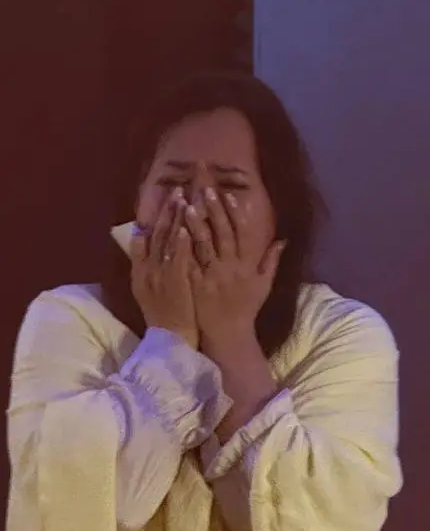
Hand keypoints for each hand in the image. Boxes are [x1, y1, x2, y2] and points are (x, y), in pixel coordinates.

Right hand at [130, 189, 197, 347]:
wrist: (170, 341)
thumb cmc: (164, 316)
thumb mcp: (147, 290)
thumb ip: (146, 265)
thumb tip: (144, 240)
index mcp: (140, 271)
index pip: (145, 237)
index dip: (155, 216)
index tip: (165, 198)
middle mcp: (147, 270)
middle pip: (156, 234)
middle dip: (167, 211)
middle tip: (178, 189)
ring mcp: (160, 277)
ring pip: (167, 243)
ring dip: (175, 220)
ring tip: (183, 199)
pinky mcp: (175, 285)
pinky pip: (178, 260)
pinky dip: (182, 243)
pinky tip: (187, 228)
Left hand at [185, 187, 285, 347]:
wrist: (229, 334)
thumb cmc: (246, 308)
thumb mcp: (264, 285)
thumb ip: (272, 262)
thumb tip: (282, 241)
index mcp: (245, 266)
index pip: (240, 234)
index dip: (233, 214)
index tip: (227, 196)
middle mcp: (229, 268)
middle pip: (221, 234)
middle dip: (213, 211)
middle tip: (205, 190)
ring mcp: (212, 277)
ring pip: (203, 246)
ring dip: (196, 225)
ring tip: (187, 205)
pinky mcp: (196, 286)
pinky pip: (189, 263)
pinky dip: (182, 248)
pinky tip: (175, 233)